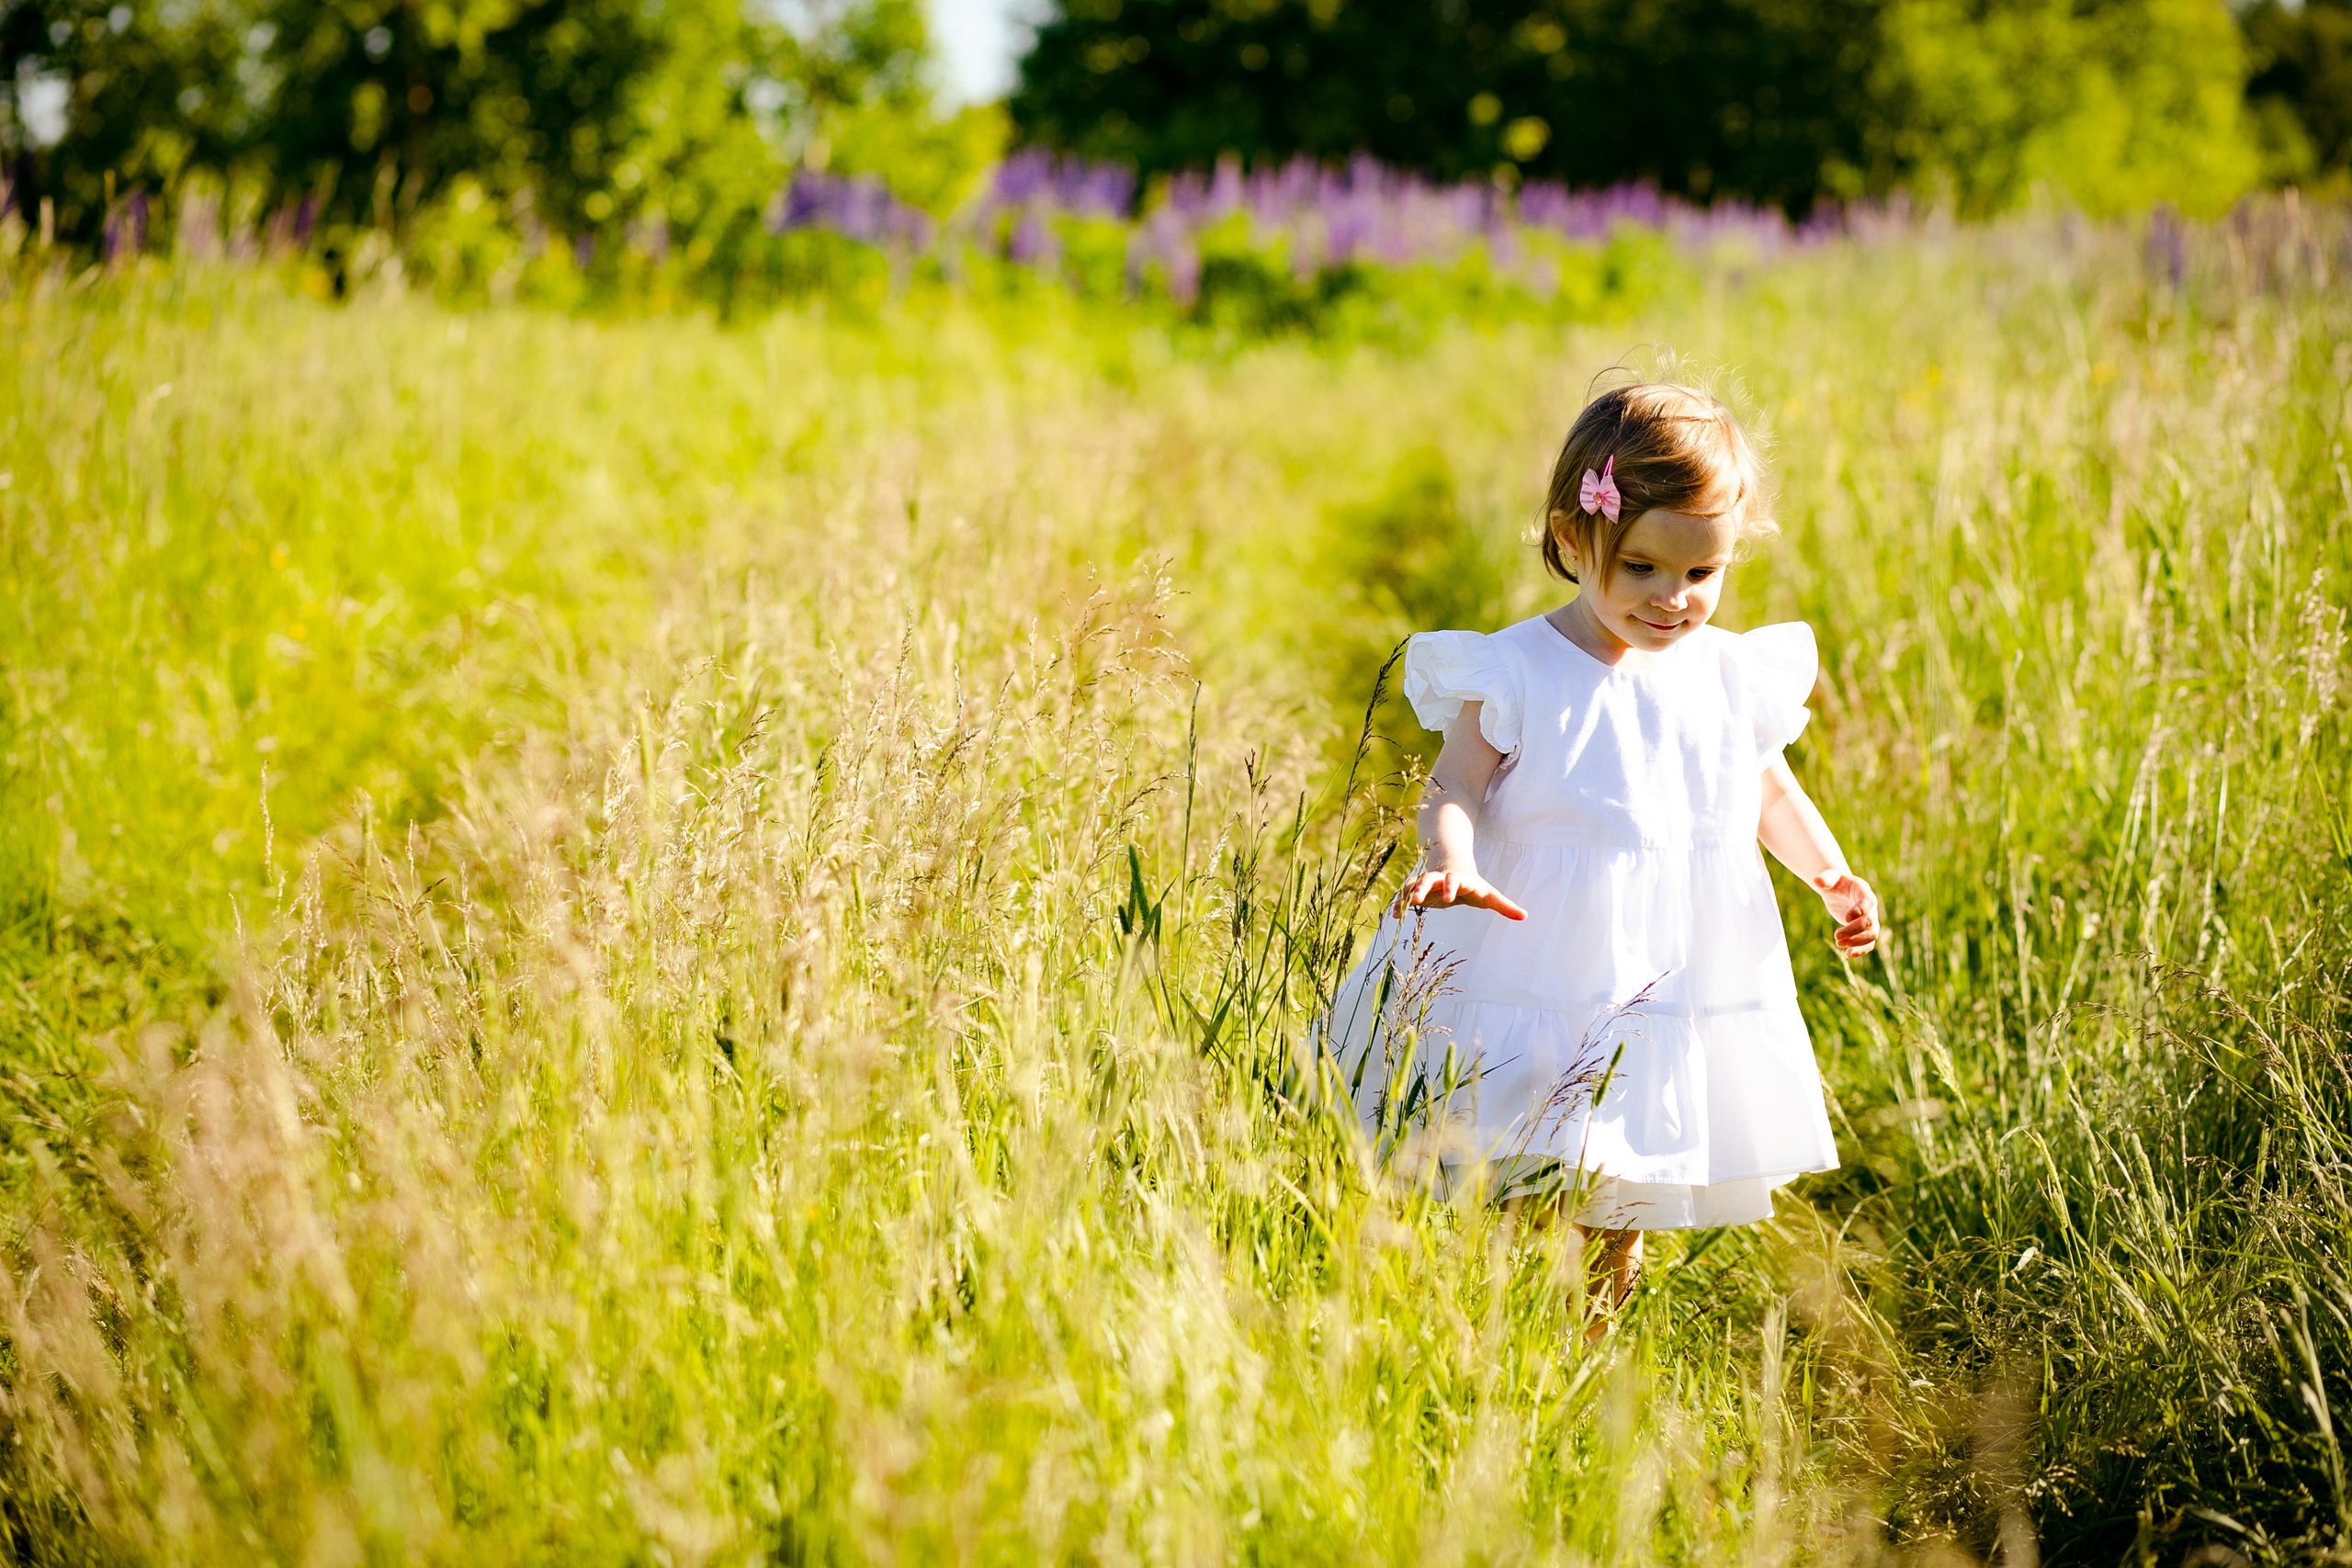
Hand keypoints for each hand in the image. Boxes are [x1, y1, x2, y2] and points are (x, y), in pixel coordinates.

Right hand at [1393, 868, 1529, 920]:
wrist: (1454, 870)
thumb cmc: (1474, 886)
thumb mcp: (1489, 895)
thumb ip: (1505, 906)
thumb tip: (1525, 916)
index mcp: (1458, 879)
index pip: (1454, 879)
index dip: (1451, 886)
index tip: (1449, 898)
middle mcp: (1440, 878)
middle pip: (1429, 878)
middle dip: (1422, 887)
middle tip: (1416, 899)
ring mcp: (1427, 882)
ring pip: (1413, 884)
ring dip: (1407, 894)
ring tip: (1400, 909)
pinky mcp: (1418, 890)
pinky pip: (1405, 894)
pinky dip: (1400, 903)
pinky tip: (1395, 915)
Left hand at [1811, 870, 1880, 956]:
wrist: (1839, 889)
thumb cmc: (1835, 882)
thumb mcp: (1829, 877)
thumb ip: (1825, 878)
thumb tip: (1816, 881)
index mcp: (1864, 892)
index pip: (1867, 903)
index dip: (1859, 911)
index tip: (1845, 919)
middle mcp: (1871, 907)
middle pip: (1869, 922)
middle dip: (1854, 930)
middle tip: (1836, 936)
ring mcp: (1870, 919)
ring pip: (1872, 935)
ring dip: (1857, 942)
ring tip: (1839, 944)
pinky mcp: (1864, 930)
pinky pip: (1869, 943)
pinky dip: (1860, 950)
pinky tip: (1847, 954)